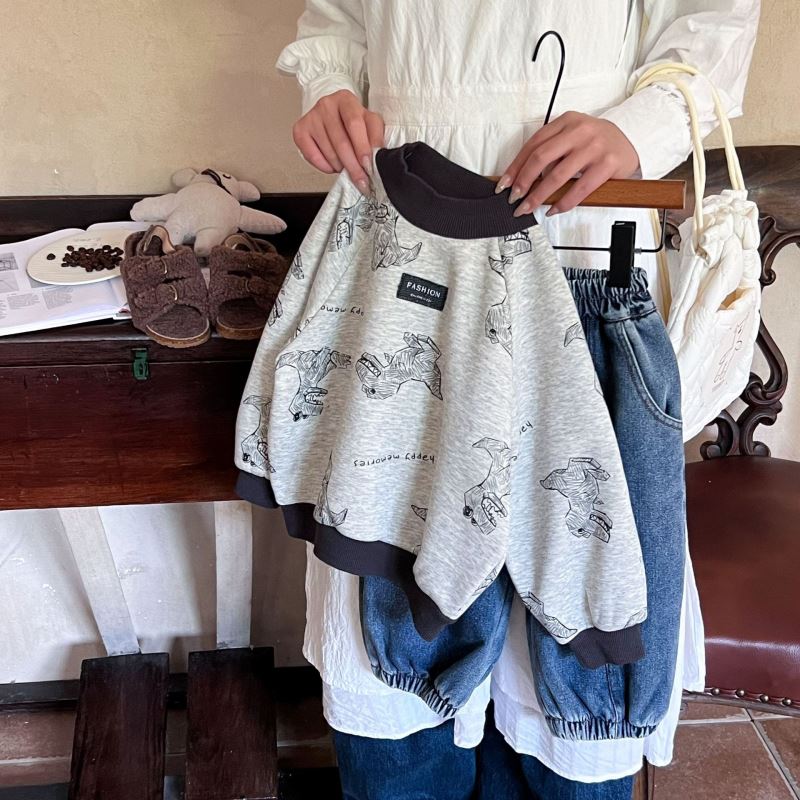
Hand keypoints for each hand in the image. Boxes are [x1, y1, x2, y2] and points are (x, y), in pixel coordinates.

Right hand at [292, 89, 384, 193]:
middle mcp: (326, 105)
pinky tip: (333, 165)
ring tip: (347, 167)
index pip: (354, 124)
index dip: (362, 147)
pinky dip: (325, 166)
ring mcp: (311, 117)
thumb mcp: (369, 123)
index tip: (368, 165)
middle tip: (360, 179)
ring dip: (340, 166)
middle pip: (341, 141)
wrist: (332, 115)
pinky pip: (313, 156)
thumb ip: (376, 136)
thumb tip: (378, 156)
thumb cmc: (352, 122)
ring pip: (328, 152)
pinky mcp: (300, 130)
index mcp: (346, 99)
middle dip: (353, 165)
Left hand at [495, 111, 639, 216]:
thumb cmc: (595, 143)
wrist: (630, 140)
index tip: (504, 184)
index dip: (515, 167)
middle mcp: (579, 130)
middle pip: (541, 158)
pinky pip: (580, 188)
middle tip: (514, 199)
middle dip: (523, 182)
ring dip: (539, 196)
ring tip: (529, 208)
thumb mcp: (572, 136)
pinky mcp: (607, 164)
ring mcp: (594, 147)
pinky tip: (554, 210)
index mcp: (566, 121)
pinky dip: (564, 203)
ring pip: (558, 175)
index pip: (533, 144)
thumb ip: (551, 150)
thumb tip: (521, 179)